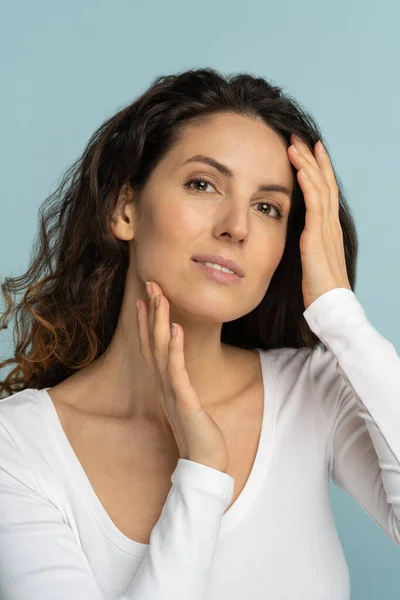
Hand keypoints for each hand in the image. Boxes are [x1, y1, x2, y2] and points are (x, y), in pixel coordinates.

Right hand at [136, 282, 229, 472]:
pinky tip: (177, 329)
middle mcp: (164, 385)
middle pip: (153, 342)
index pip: (153, 348)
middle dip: (151, 312)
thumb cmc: (198, 436)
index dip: (147, 323)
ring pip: (162, 350)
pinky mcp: (184, 401)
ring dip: (160, 322)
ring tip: (160, 297)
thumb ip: (181, 388)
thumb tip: (181, 375)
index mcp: (165, 384)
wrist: (204, 465)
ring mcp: (172, 392)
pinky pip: (177, 370)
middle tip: (150, 285)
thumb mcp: (188, 405)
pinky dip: (176, 348)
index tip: (145, 299)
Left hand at [287, 133, 351, 310]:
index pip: (324, 191)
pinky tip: (302, 171)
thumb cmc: (318, 287)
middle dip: (311, 159)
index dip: (317, 169)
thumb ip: (305, 243)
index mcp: (327, 229)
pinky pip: (315, 207)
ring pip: (319, 189)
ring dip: (307, 165)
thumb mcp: (310, 259)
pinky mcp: (318, 239)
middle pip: (323, 183)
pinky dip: (309, 186)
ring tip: (295, 145)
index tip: (308, 149)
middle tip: (300, 137)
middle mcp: (330, 225)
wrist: (330, 305)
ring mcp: (326, 230)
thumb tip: (295, 234)